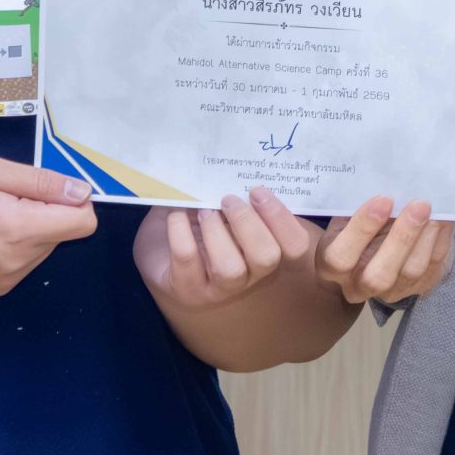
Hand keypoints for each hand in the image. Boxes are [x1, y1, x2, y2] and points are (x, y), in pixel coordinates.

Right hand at [0, 156, 96, 296]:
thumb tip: (82, 192)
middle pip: (62, 233)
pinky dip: (13, 244)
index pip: (83, 222)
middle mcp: (19, 263)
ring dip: (28, 228)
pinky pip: (23, 261)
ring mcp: (7, 280)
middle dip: (43, 211)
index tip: (40, 188)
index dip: (71, 199)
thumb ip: (40, 182)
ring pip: (43, 247)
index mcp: (19, 230)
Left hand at [134, 189, 317, 311]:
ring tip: (203, 212)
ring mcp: (219, 288)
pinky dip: (180, 232)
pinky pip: (187, 261)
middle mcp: (249, 274)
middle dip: (248, 223)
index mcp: (265, 248)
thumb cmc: (198, 225)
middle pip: (267, 257)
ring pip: (230, 269)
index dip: (284, 219)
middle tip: (228, 199)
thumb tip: (230, 164)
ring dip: (216, 232)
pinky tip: (175, 215)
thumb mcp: (219, 206)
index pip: (294, 245)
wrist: (160, 253)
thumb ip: (232, 191)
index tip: (258, 190)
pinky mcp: (187, 290)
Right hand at [315, 196, 454, 307]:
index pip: (340, 256)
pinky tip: (446, 216)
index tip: (383, 199)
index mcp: (332, 265)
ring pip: (411, 271)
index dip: (361, 230)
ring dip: (426, 237)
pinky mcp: (418, 288)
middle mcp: (358, 285)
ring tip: (435, 207)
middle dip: (401, 239)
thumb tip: (385, 177)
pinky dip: (441, 240)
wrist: (375, 245)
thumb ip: (356, 204)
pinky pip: (433, 267)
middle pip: (378, 275)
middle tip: (418, 205)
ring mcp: (391, 291)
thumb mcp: (347, 214)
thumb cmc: (358, 222)